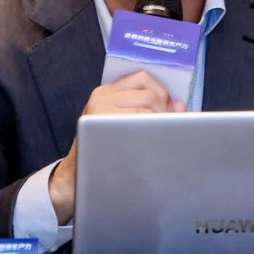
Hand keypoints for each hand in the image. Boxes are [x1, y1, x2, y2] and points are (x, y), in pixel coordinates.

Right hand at [48, 71, 184, 223]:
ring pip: (147, 110)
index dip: (161, 91)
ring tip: (161, 137)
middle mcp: (101, 97)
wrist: (75, 176)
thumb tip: (179, 105)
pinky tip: (151, 144)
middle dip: (165, 111)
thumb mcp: (121, 122)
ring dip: (161, 124)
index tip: (168, 108)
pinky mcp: (101, 128)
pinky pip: (137, 125)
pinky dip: (151, 133)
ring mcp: (99, 112)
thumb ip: (148, 110)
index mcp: (106, 91)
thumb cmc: (103, 150)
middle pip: (150, 95)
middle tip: (168, 128)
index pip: (142, 77)